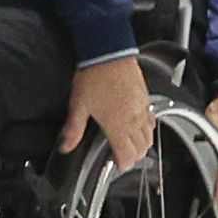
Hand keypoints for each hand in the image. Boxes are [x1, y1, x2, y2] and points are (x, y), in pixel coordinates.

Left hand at [59, 55, 153, 170]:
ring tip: (129, 143)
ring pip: (150, 136)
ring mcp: (143, 108)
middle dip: (133, 156)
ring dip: (142, 144)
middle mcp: (134, 119)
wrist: (108, 52)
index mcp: (118, 125)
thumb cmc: (93, 76)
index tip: (116, 164)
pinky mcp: (146, 97)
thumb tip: (65, 146)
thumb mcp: (78, 105)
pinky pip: (152, 119)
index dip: (123, 164)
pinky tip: (137, 125)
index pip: (128, 154)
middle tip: (120, 155)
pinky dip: (147, 128)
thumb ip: (73, 130)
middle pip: (142, 148)